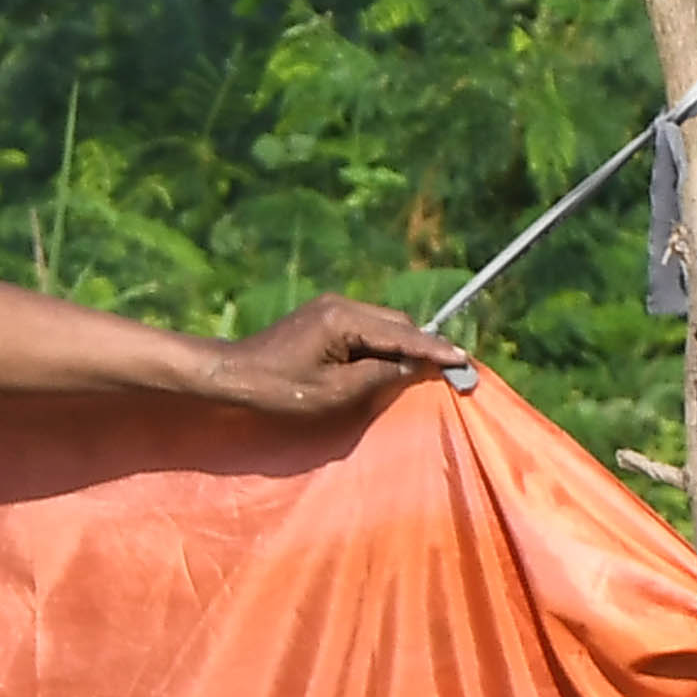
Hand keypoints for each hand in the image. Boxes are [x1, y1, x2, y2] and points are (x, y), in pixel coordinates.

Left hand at [204, 295, 467, 417]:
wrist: (232, 375)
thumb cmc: (278, 390)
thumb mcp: (333, 392)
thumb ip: (379, 376)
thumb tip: (415, 366)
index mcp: (343, 319)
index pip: (402, 334)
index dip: (434, 351)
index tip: (464, 361)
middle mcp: (341, 304)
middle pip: (396, 322)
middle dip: (423, 345)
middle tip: (450, 369)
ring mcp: (331, 308)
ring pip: (383, 324)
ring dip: (404, 345)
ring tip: (426, 370)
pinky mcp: (324, 317)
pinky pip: (367, 328)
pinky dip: (384, 345)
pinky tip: (391, 364)